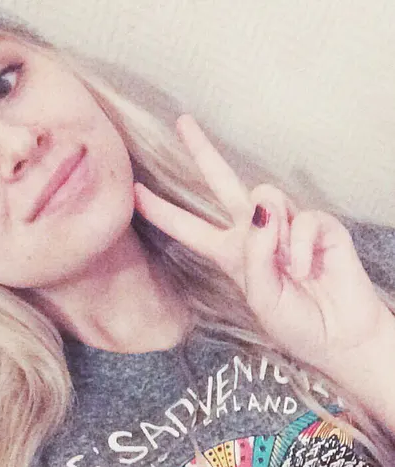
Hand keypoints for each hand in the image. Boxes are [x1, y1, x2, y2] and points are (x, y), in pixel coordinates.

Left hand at [134, 114, 389, 374]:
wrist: (338, 335)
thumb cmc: (295, 323)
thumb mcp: (261, 297)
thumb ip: (255, 254)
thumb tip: (263, 208)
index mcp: (230, 253)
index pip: (189, 227)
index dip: (162, 211)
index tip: (136, 190)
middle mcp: (254, 233)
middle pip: (222, 183)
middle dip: (203, 152)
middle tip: (183, 123)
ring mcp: (286, 225)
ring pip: (264, 197)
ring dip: (275, 237)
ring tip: (291, 270)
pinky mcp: (317, 224)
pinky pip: (302, 219)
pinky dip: (302, 248)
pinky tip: (308, 270)